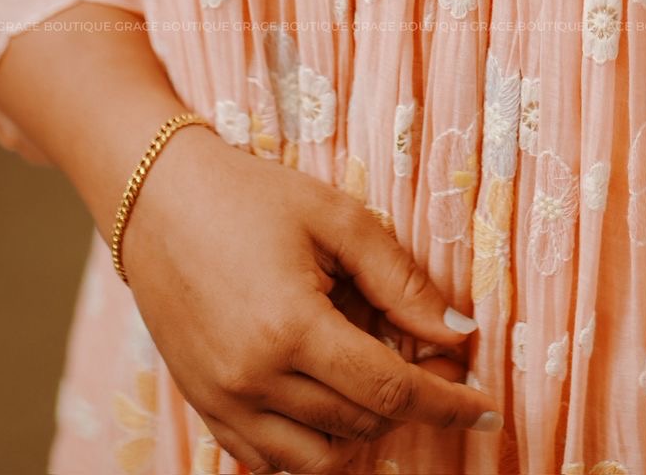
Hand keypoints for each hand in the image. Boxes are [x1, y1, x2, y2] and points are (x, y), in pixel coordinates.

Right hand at [119, 125, 500, 472]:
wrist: (158, 200)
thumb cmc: (252, 197)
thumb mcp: (337, 218)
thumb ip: (402, 280)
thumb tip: (457, 332)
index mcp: (290, 328)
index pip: (389, 390)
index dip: (446, 404)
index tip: (487, 410)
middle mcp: (254, 380)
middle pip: (361, 423)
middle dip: (412, 401)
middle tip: (436, 360)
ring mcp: (224, 403)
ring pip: (320, 458)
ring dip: (365, 428)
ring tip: (381, 375)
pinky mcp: (206, 408)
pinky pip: (273, 460)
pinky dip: (314, 442)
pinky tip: (334, 397)